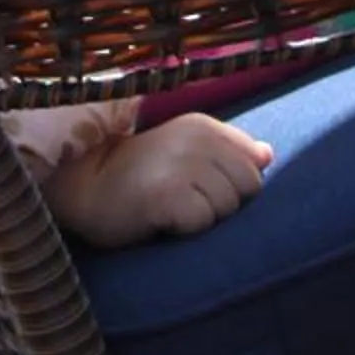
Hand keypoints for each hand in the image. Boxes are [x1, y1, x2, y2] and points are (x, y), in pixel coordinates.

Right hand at [43, 114, 273, 248]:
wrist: (85, 188)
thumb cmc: (142, 174)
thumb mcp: (187, 152)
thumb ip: (229, 151)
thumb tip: (268, 155)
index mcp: (204, 125)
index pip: (254, 164)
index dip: (234, 185)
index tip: (201, 186)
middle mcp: (195, 138)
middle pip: (248, 187)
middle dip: (224, 203)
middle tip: (187, 200)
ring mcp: (180, 164)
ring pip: (227, 207)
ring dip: (203, 217)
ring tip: (172, 208)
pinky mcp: (165, 194)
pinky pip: (202, 222)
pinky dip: (185, 228)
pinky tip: (161, 219)